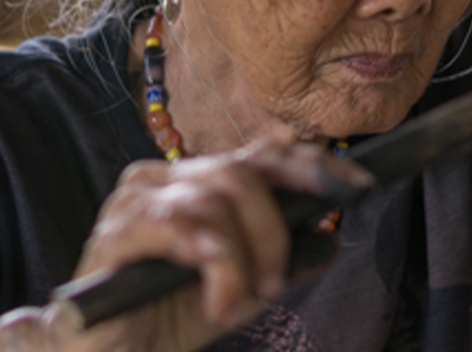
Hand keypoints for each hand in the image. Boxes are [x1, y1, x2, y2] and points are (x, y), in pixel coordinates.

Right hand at [0, 141, 373, 351]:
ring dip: (241, 259)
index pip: (261, 156)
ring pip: (213, 202)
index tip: (358, 185)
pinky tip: (217, 294)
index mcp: (197, 182)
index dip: (311, 165)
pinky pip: (177, 227)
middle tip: (273, 286)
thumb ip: (283, 260)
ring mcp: (135, 200)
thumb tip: (332, 237)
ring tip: (236, 304)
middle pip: (241, 175)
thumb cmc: (170, 315)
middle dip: (273, 232)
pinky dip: (211, 259)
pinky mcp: (114, 233)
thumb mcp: (243, 288)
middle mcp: (165, 178)